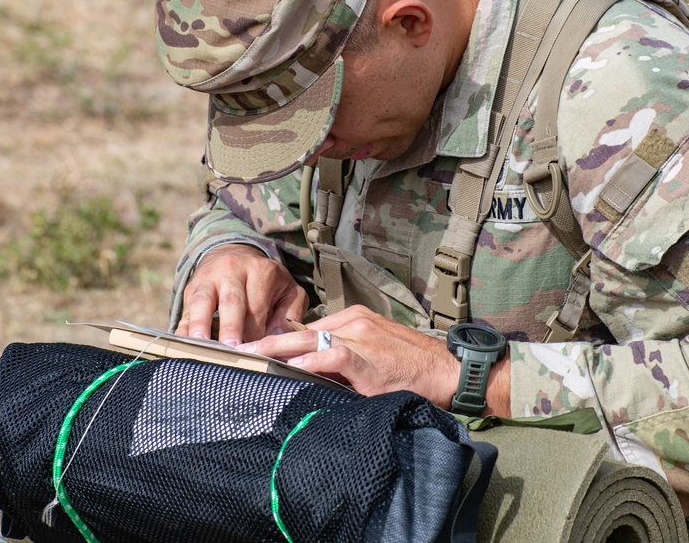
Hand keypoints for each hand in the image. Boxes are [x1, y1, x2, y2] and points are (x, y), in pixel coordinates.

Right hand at [178, 243, 308, 346]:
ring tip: (202, 346)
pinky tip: (185, 345)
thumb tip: (278, 337)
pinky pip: (185, 310)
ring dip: (201, 325)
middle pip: (231, 301)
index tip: (258, 353)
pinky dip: (184, 328)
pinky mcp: (190, 289)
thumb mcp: (288, 290)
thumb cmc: (266, 282)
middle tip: (232, 350)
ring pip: (202, 301)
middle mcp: (232, 270)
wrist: (234, 254)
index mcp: (260, 271)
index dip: (256, 332)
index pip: (257, 306)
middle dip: (231, 327)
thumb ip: (290, 314)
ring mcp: (207, 278)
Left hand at [239, 305, 511, 414]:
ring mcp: (361, 338)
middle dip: (270, 340)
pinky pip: (331, 357)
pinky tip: (289, 368)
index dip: (282, 339)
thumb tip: (315, 369)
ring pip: (310, 339)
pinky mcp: (367, 359)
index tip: (258, 349)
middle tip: (241, 348)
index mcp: (355, 318)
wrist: (448, 370)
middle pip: (302, 329)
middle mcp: (354, 323)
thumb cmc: (415, 366)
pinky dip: (309, 361)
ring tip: (253, 357)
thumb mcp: (377, 353)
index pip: (310, 327)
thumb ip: (347, 356)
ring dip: (279, 349)